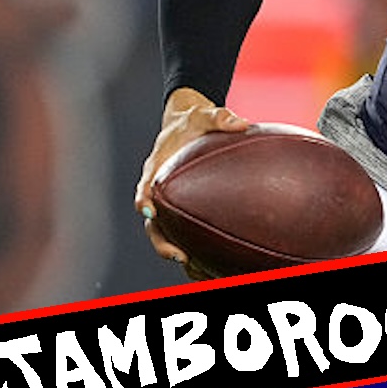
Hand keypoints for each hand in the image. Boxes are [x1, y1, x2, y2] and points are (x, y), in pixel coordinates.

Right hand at [135, 86, 249, 267]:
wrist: (188, 124)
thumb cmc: (195, 121)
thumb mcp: (205, 115)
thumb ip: (221, 117)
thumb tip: (242, 122)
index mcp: (157, 169)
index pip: (146, 187)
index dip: (144, 199)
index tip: (148, 209)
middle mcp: (159, 192)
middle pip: (153, 224)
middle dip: (162, 241)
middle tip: (178, 256)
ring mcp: (170, 205)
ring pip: (168, 236)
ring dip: (179, 254)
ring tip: (198, 272)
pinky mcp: (183, 212)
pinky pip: (187, 234)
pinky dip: (198, 252)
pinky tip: (216, 269)